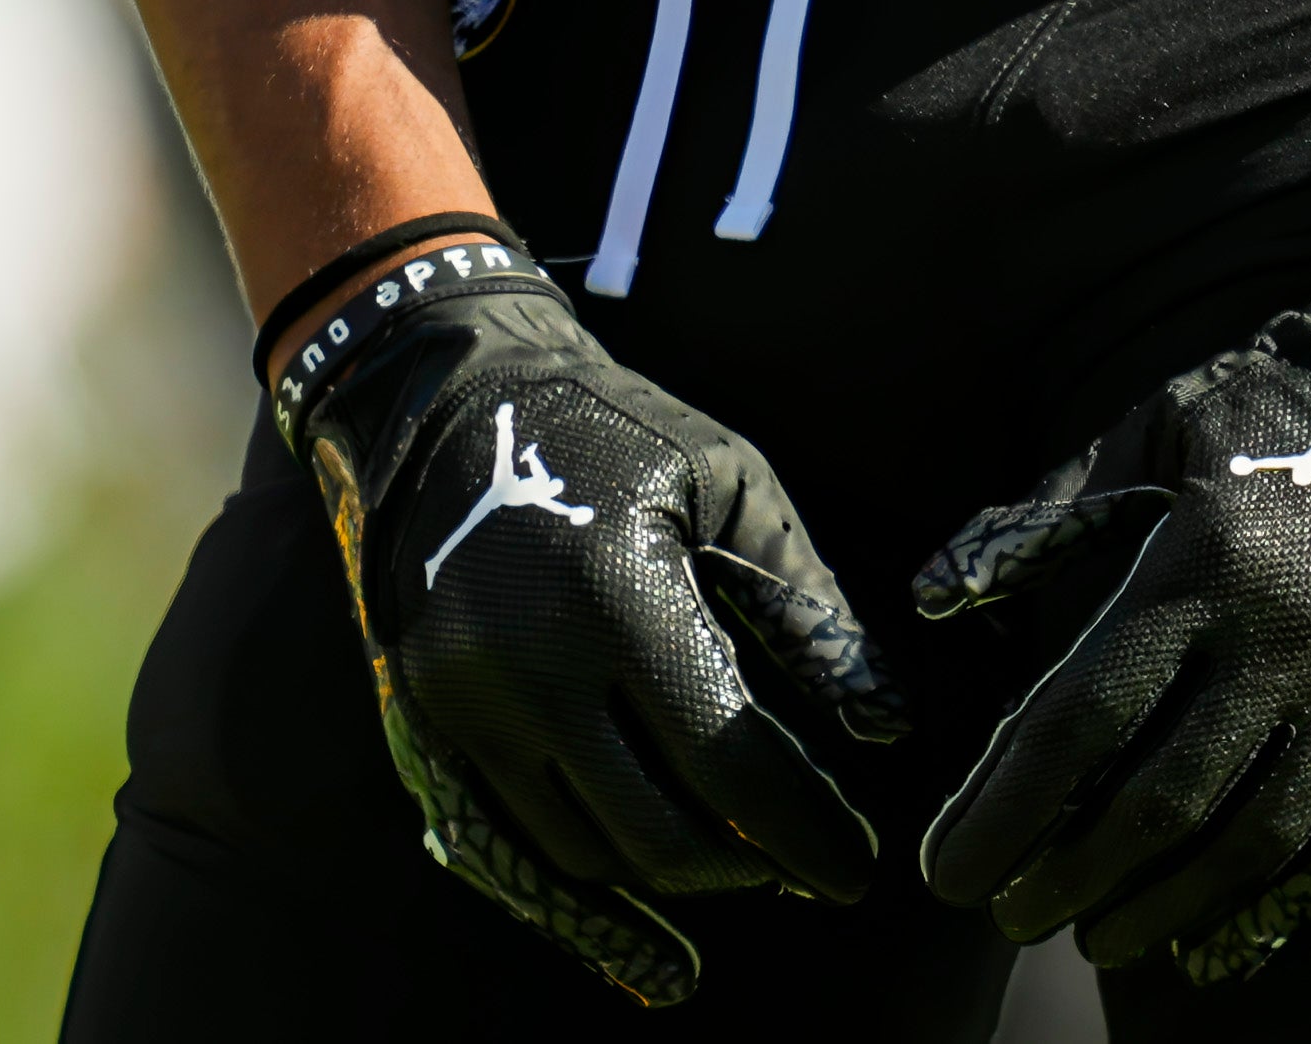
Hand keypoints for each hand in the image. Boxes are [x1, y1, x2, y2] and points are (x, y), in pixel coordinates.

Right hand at [269, 237, 902, 1005]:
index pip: (731, 761)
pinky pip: (514, 840)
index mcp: (618, 596)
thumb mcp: (733, 487)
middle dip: (747, 869)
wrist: (450, 398)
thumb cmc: (618, 432)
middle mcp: (528, 665)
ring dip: (672, 876)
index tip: (856, 869)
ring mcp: (465, 700)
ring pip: (586, 852)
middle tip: (801, 867)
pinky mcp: (426, 717)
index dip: (806, 830)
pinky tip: (648, 912)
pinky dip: (589, 884)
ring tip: (736, 857)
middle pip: (658, 833)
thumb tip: (884, 724)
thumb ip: (810, 611)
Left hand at [907, 252, 1310, 983]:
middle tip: (1007, 916)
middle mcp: (1284, 640)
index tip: (949, 871)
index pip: (1084, 719)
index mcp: (1205, 565)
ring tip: (1092, 935)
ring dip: (1160, 904)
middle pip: (1158, 799)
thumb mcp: (1147, 430)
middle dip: (1069, 874)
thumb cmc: (1262, 409)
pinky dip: (1266, 902)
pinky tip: (1204, 940)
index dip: (1006, 808)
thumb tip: (930, 595)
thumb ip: (1041, 518)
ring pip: (1248, 838)